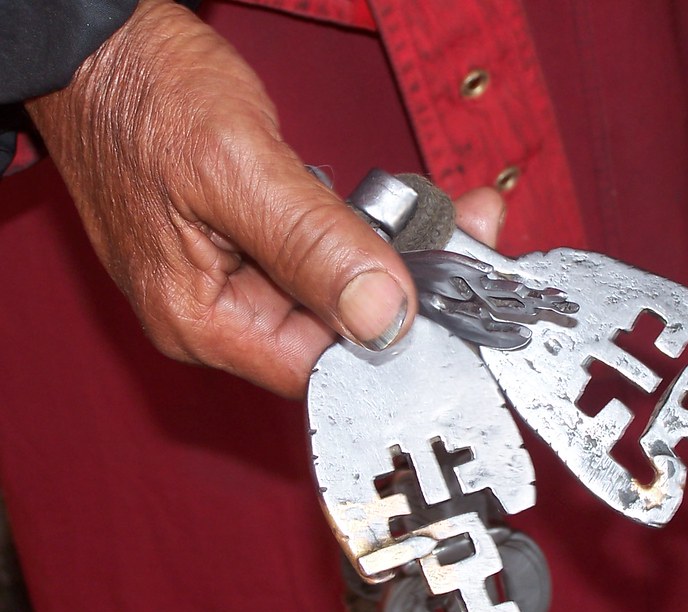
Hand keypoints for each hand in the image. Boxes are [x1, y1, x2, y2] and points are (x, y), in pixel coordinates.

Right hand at [25, 0, 503, 397]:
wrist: (97, 44)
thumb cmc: (139, 92)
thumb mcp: (238, 170)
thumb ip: (314, 246)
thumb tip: (384, 317)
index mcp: (202, 322)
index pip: (323, 368)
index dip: (394, 335)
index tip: (454, 292)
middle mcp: (218, 315)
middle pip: (338, 332)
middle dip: (408, 285)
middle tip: (466, 229)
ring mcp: (233, 283)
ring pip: (338, 293)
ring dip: (392, 255)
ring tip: (444, 213)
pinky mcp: (249, 250)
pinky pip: (323, 260)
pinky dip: (362, 234)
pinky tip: (394, 207)